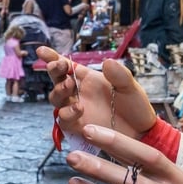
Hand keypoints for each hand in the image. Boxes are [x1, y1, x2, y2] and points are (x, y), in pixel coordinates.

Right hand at [38, 47, 156, 140]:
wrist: (141, 132)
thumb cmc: (135, 106)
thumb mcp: (130, 87)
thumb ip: (119, 74)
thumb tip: (107, 61)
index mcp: (88, 79)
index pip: (67, 66)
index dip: (53, 57)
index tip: (42, 51)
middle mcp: (79, 93)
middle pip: (57, 80)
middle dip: (54, 71)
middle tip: (59, 67)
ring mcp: (76, 109)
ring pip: (57, 99)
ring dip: (59, 91)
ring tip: (69, 85)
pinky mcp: (78, 126)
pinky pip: (64, 119)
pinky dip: (67, 113)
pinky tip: (79, 108)